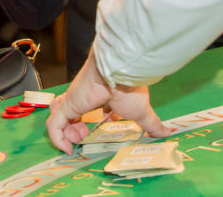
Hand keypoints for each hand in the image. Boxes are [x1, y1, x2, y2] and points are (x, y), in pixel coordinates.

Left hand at [46, 48, 169, 153]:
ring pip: (59, 117)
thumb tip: (169, 132)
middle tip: (86, 136)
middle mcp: (83, 97)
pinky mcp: (66, 105)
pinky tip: (67, 148)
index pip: (87, 110)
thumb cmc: (129, 89)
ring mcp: (73, 100)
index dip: (88, 124)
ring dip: (67, 133)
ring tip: (79, 138)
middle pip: (70, 114)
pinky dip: (57, 139)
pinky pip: (53, 125)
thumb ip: (152, 124)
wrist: (118, 74)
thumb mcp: (141, 112)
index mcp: (100, 96)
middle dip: (75, 130)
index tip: (98, 134)